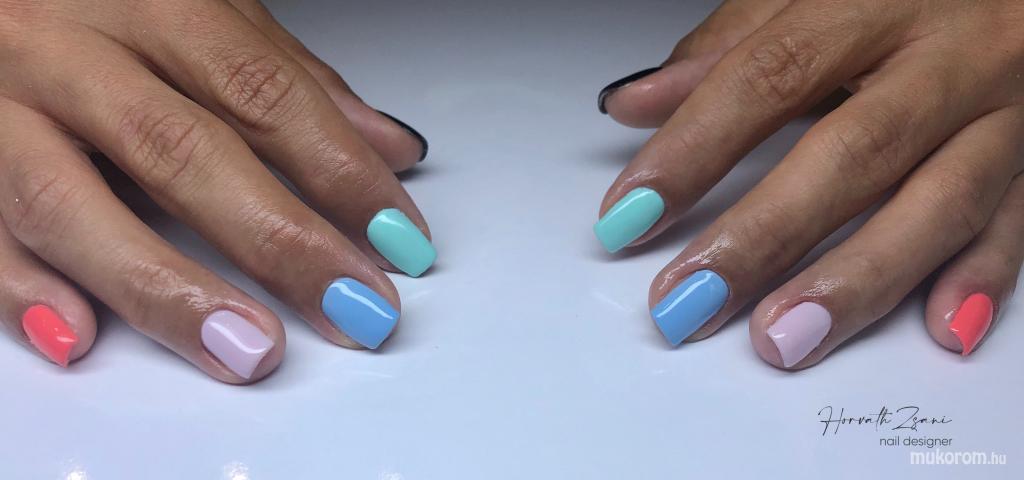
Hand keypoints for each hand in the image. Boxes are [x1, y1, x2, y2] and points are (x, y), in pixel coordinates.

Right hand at [0, 0, 434, 382]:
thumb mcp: (198, 11)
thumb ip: (289, 80)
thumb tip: (388, 149)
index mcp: (148, 0)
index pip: (263, 92)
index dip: (339, 169)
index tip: (396, 239)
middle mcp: (66, 46)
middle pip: (181, 151)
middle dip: (278, 241)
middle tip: (351, 306)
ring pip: (71, 203)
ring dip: (165, 287)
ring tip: (244, 347)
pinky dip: (24, 288)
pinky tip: (81, 333)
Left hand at [595, 0, 1023, 367]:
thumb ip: (726, 49)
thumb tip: (637, 103)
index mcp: (877, 1)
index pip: (767, 77)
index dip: (693, 149)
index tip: (631, 214)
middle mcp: (950, 54)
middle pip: (852, 152)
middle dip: (765, 236)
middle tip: (692, 299)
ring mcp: (1006, 109)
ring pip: (940, 203)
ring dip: (857, 281)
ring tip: (784, 337)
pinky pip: (1017, 223)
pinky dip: (980, 278)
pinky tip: (937, 328)